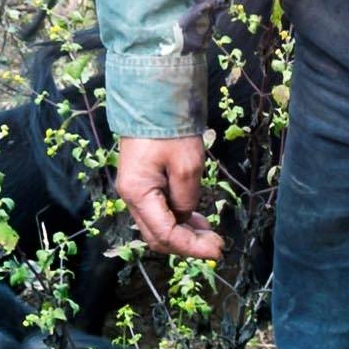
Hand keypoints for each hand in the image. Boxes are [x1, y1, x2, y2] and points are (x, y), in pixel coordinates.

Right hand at [115, 135, 224, 261]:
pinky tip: (196, 218)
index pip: (165, 233)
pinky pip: (159, 210)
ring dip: (183, 233)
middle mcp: (131, 196)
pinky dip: (178, 218)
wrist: (152, 98)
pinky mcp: (143, 182)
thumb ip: (187, 199)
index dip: (191, 247)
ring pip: (158, 225)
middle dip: (187, 245)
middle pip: (157, 235)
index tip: (217, 250)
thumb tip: (185, 216)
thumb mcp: (187, 166)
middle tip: (216, 245)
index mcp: (138, 194)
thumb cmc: (170, 131)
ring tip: (210, 234)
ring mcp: (135, 189)